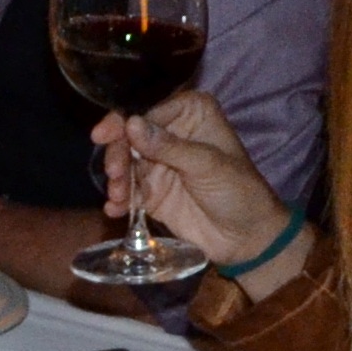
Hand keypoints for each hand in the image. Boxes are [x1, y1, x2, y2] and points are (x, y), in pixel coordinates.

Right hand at [93, 92, 291, 277]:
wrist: (246, 238)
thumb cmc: (239, 191)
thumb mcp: (207, 164)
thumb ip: (168, 146)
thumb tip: (130, 125)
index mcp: (190, 114)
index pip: (149, 112)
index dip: (124, 123)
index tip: (105, 136)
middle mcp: (171, 134)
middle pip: (129, 136)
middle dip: (118, 154)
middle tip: (115, 173)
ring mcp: (158, 164)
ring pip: (125, 163)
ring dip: (117, 179)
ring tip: (118, 195)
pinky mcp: (151, 193)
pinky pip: (127, 191)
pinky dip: (119, 200)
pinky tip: (115, 209)